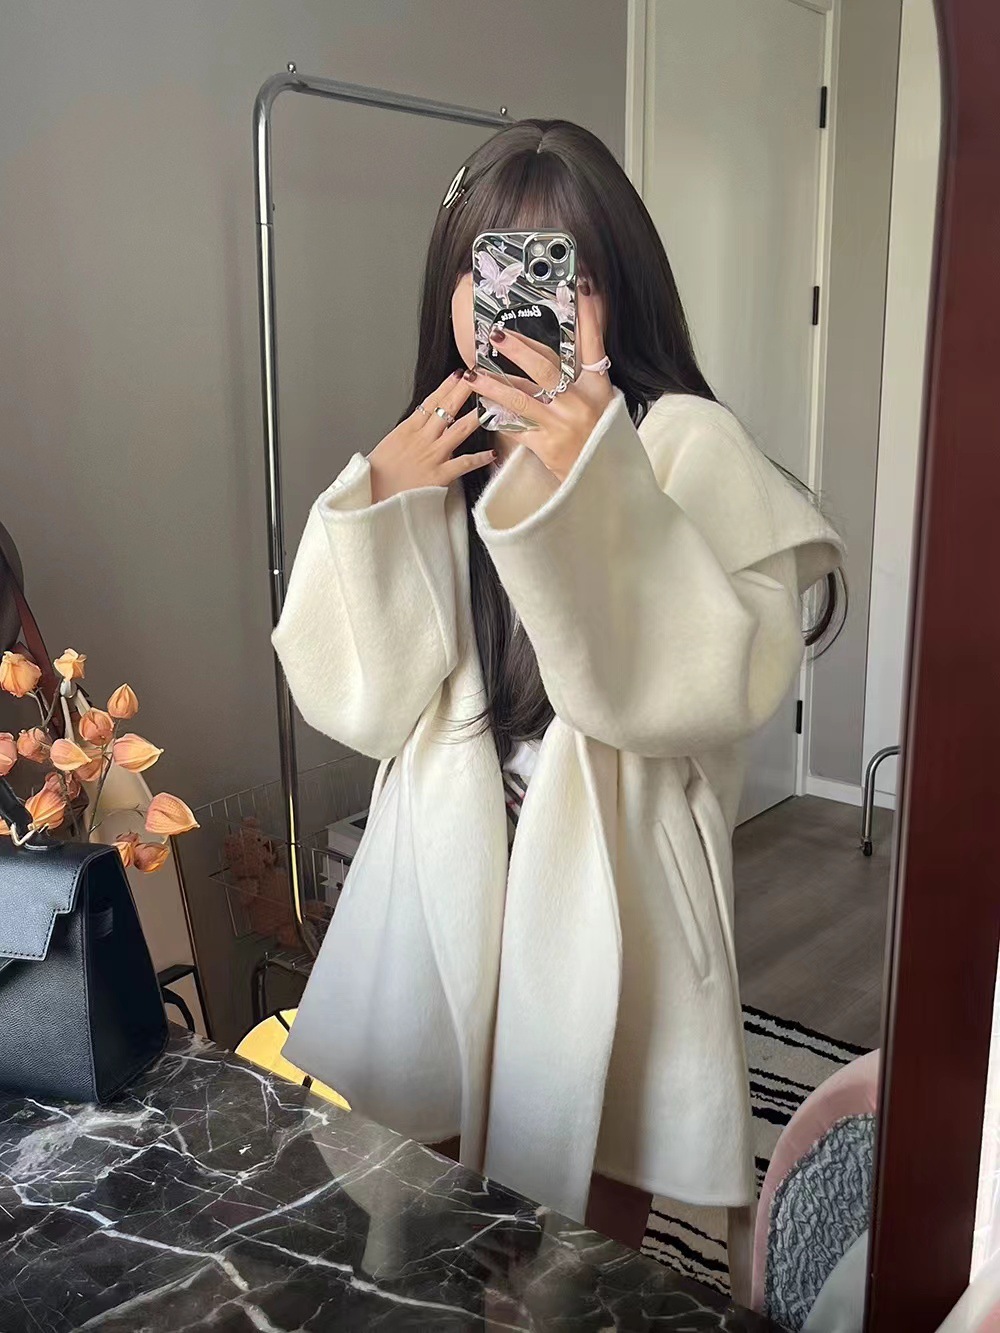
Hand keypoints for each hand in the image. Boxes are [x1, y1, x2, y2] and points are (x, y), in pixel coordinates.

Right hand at [368, 371, 494, 502]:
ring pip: (459, 430)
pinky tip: (492, 453)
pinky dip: (480, 459)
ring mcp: (432, 456)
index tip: (458, 375)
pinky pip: (464, 464)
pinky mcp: (439, 475)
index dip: (446, 387)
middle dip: (464, 390)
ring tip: (492, 405)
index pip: (430, 402)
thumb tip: (417, 427)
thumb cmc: (375, 477)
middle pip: (446, 408)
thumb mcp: (388, 446)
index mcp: (407, 430)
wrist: (370, 498)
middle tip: (479, 376)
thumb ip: (405, 435)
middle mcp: (422, 439)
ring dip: (476, 416)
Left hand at [463, 287, 613, 482]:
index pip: (593, 345)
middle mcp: (579, 403)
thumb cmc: (600, 437)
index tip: (579, 288)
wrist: (600, 478)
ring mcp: (561, 425)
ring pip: (522, 399)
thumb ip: (588, 374)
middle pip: (545, 369)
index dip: (588, 316)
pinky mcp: (545, 445)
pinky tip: (481, 407)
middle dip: (518, 349)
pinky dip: (498, 417)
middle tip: (496, 335)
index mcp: (597, 388)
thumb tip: (575, 344)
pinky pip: (516, 427)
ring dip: (494, 385)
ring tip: (472, 374)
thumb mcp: (604, 402)